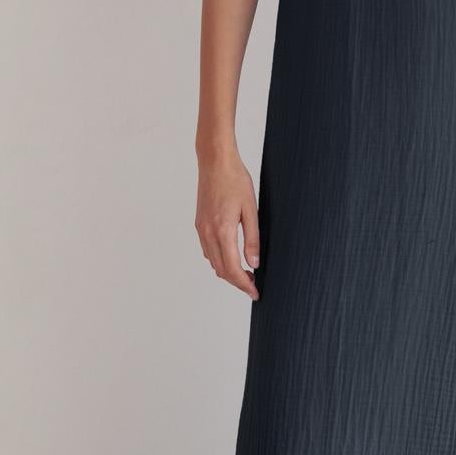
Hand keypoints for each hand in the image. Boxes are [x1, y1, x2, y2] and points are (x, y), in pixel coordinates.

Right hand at [195, 148, 260, 299]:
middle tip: (254, 285)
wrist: (215, 162)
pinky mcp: (199, 224)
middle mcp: (208, 233)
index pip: (232, 269)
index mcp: (222, 231)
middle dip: (237, 281)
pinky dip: (219, 260)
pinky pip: (207, 250)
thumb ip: (252, 239)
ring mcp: (201, 229)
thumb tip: (254, 263)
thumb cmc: (235, 180)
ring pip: (213, 262)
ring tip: (246, 272)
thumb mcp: (251, 210)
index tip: (255, 292)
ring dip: (228, 271)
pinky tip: (231, 256)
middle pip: (221, 270)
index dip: (244, 285)